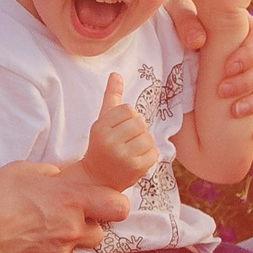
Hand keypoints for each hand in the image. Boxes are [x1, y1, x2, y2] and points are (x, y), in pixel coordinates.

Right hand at [0, 161, 126, 252]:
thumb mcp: (21, 170)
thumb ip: (49, 173)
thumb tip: (59, 176)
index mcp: (70, 199)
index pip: (119, 206)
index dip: (114, 203)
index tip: (102, 200)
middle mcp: (72, 228)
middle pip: (100, 230)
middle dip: (88, 223)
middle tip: (65, 215)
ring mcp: (60, 252)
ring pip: (78, 245)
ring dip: (69, 238)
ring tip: (42, 228)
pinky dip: (47, 250)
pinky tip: (26, 241)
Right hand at [77, 72, 156, 190]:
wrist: (97, 179)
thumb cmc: (102, 146)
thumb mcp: (103, 121)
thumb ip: (111, 97)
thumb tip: (116, 74)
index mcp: (100, 128)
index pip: (127, 109)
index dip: (128, 118)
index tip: (119, 129)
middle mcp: (109, 142)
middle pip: (139, 122)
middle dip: (137, 130)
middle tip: (127, 142)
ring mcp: (122, 156)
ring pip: (148, 137)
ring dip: (145, 143)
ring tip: (132, 151)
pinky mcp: (135, 168)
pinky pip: (154, 152)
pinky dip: (150, 155)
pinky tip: (138, 160)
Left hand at [165, 0, 252, 134]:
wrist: (166, 56)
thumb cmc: (173, 29)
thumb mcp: (174, 18)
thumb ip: (185, 20)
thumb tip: (198, 40)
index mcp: (241, 29)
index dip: (249, 53)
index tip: (227, 68)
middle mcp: (252, 51)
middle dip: (249, 80)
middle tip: (223, 91)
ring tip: (235, 112)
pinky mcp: (250, 95)